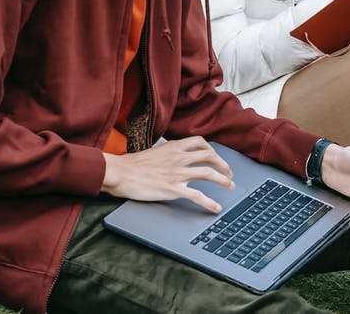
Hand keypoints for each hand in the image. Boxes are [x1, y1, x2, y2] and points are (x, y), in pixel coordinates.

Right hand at [100, 136, 233, 212]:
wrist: (120, 172)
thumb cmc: (133, 164)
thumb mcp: (155, 152)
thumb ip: (169, 153)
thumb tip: (177, 158)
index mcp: (174, 147)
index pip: (200, 142)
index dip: (212, 149)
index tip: (216, 157)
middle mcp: (179, 157)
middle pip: (210, 156)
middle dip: (223, 164)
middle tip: (229, 173)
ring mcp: (177, 173)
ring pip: (208, 173)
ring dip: (223, 180)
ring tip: (230, 186)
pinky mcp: (173, 189)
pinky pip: (197, 195)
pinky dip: (210, 202)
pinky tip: (216, 208)